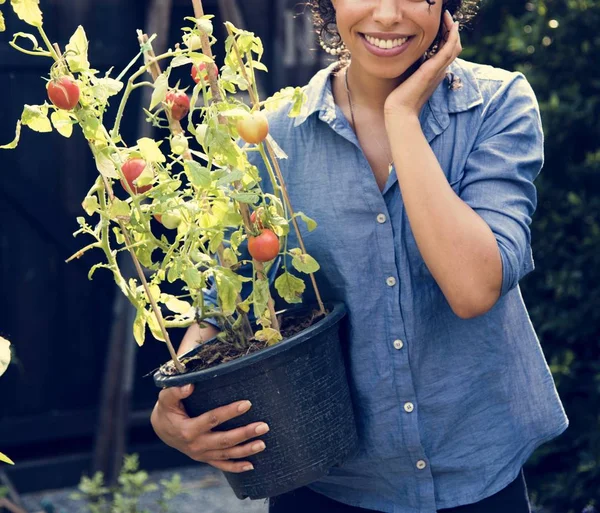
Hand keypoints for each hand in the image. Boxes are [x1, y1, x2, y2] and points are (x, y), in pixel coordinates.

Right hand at [150, 384, 269, 472]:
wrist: (161, 429)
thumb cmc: (167, 410)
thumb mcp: (165, 399)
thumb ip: (175, 391)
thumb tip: (190, 385)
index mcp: (187, 429)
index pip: (212, 419)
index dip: (230, 412)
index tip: (247, 404)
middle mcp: (195, 445)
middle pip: (224, 440)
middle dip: (245, 433)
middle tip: (263, 426)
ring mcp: (201, 454)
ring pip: (227, 454)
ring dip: (246, 450)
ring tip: (263, 443)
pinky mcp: (204, 458)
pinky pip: (222, 465)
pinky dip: (236, 467)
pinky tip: (251, 465)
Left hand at [384, 10, 461, 119]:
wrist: (400, 110)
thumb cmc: (401, 97)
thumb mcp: (409, 79)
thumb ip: (414, 69)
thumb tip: (412, 60)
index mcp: (435, 72)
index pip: (446, 51)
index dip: (447, 38)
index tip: (443, 25)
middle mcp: (439, 70)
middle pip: (453, 47)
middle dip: (452, 31)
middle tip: (448, 18)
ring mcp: (438, 70)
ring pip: (454, 46)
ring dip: (453, 30)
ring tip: (449, 18)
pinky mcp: (434, 69)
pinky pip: (449, 49)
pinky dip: (452, 36)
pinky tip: (451, 26)